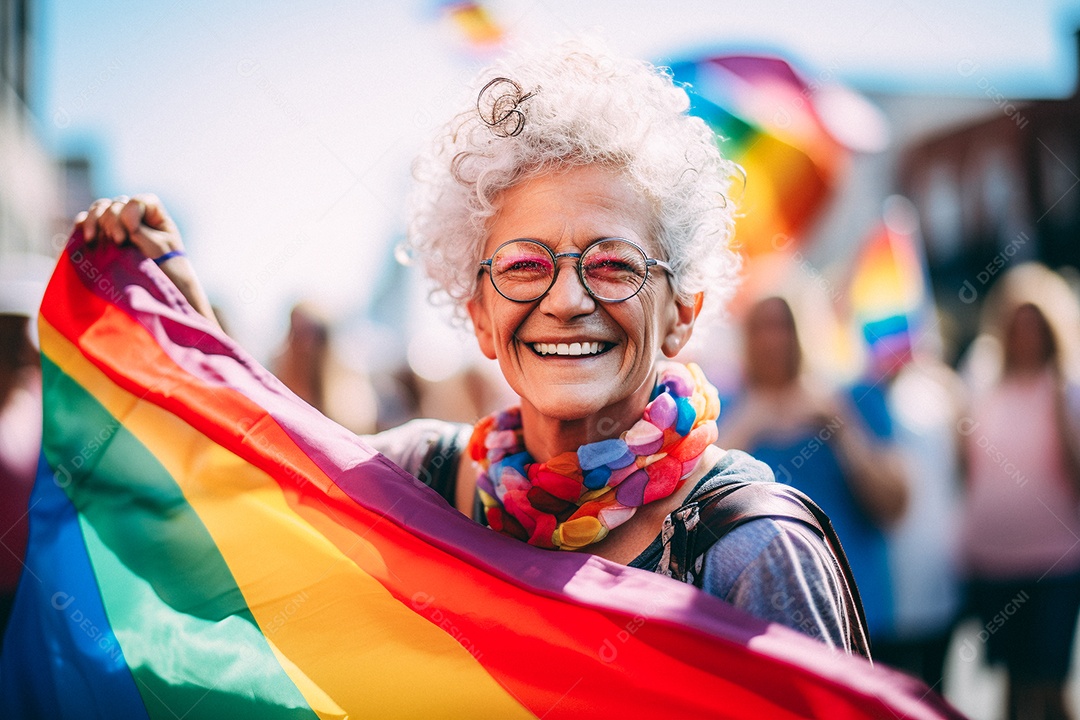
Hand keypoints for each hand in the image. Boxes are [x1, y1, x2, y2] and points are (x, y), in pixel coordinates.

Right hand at [73, 194, 220, 329]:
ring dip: (96, 220)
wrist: (157, 296)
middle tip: (119, 242)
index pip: (139, 200)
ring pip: (99, 209)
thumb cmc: (165, 273)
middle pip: (116, 204)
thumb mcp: (157, 247)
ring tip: (96, 240)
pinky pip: (85, 220)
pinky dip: (84, 224)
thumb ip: (137, 228)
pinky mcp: (99, 238)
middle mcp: (134, 217)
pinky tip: (88, 239)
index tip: (132, 233)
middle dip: (114, 220)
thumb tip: (118, 217)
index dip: (132, 212)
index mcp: (154, 217)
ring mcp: (115, 226)